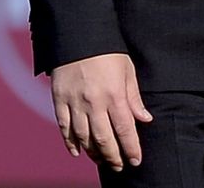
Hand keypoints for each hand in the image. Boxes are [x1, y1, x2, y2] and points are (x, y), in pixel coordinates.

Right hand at [50, 52, 151, 170]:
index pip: (125, 129)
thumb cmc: (108, 52)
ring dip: (93, 152)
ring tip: (102, 161)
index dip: (131, 147)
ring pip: (83, 137)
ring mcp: (74, 103)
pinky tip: (78, 152)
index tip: (136, 160)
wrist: (79, 35)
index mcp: (114, 95)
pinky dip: (70, 142)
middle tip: (120, 166)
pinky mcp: (59, 100)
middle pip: (104, 138)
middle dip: (113, 156)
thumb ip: (134, 98)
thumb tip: (144, 120)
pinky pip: (64, 127)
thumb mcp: (127, 71)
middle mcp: (94, 103)